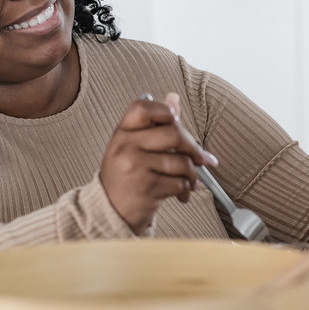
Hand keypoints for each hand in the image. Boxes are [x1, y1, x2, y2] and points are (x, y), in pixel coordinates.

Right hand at [99, 93, 215, 233]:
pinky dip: (186, 190)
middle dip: (193, 147)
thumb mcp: (133, 146)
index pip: (144, 108)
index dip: (167, 112)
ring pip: (182, 162)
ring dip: (192, 174)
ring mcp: (135, 167)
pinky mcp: (147, 188)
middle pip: (174, 133)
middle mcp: (126, 146)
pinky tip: (181, 193)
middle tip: (198, 157)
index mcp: (122, 132)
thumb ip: (155, 124)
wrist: (110, 211)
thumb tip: (174, 98)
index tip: (177, 123)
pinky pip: (180, 183)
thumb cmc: (126, 176)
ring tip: (189, 181)